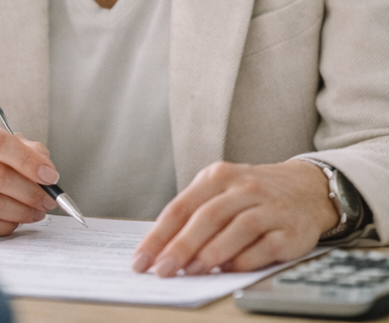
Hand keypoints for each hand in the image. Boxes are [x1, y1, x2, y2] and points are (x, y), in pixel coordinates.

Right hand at [0, 116, 61, 237]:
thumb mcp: (11, 142)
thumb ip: (32, 151)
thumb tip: (47, 172)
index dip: (27, 161)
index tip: (50, 176)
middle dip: (29, 191)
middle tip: (49, 199)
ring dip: (21, 211)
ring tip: (37, 210)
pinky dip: (7, 224)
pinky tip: (16, 218)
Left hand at [132, 160, 338, 275]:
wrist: (307, 189)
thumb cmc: (252, 195)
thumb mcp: (220, 191)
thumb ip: (194, 214)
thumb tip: (163, 249)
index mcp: (217, 176)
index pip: (180, 207)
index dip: (159, 236)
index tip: (141, 259)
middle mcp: (244, 188)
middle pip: (206, 217)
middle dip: (180, 247)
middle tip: (162, 270)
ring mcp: (269, 208)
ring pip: (236, 230)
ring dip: (210, 254)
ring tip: (191, 272)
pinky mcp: (290, 231)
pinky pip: (264, 247)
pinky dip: (243, 261)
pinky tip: (227, 271)